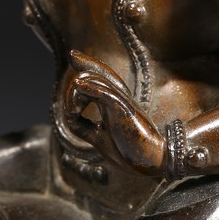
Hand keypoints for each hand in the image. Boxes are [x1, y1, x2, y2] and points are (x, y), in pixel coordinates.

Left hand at [64, 50, 165, 175]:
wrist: (151, 163)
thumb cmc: (128, 152)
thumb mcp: (98, 138)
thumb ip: (83, 126)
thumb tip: (68, 117)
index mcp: (114, 103)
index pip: (101, 79)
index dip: (87, 66)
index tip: (73, 59)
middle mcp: (118, 98)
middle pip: (103, 71)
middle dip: (86, 61)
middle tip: (72, 56)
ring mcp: (122, 102)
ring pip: (97, 80)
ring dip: (76, 94)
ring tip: (72, 112)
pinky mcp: (124, 109)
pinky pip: (105, 92)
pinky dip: (89, 88)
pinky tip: (77, 87)